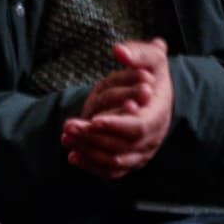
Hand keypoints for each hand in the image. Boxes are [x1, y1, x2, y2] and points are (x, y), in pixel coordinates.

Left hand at [63, 38, 173, 178]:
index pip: (138, 127)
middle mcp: (152, 138)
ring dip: (88, 151)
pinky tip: (73, 156)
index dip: (115, 125)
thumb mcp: (151, 58)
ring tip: (65, 137)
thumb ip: (139, 53)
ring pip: (114, 161)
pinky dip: (92, 166)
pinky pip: (112, 171)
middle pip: (122, 146)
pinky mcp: (131, 160)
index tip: (93, 120)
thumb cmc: (152, 73)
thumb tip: (120, 51)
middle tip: (69, 125)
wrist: (155, 95)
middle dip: (93, 137)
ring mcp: (142, 152)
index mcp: (157, 115)